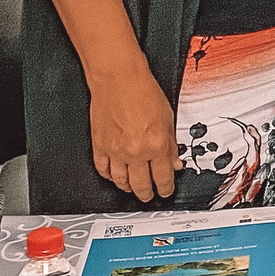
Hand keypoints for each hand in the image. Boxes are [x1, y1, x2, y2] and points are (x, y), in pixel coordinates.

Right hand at [89, 64, 179, 200]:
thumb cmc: (143, 91)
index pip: (163, 177)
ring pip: (120, 181)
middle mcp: (134, 152)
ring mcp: (115, 151)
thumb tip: (175, 162)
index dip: (166, 188)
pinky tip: (114, 177)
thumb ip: (171, 144)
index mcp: (155, 145)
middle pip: (141, 184)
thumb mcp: (168, 118)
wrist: (118, 79)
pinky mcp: (99, 146)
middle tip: (150, 196)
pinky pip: (103, 169)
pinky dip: (109, 176)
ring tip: (133, 190)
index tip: (166, 191)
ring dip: (128, 188)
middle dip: (147, 193)